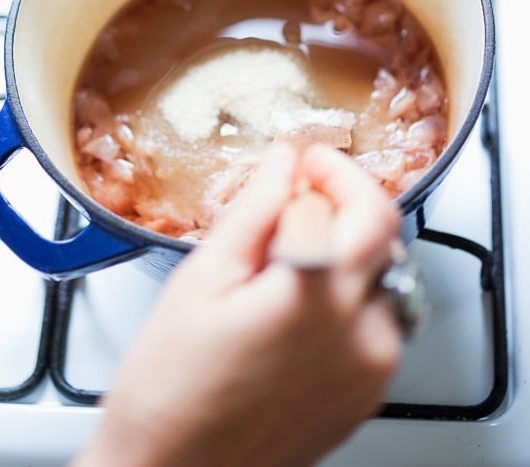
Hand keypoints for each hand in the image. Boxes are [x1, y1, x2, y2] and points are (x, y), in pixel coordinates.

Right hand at [73, 143, 402, 466]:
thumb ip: (254, 210)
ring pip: (383, 275)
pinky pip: (378, 320)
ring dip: (346, 250)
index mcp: (316, 297)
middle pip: (382, 235)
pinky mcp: (368, 394)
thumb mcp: (203, 278)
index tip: (307, 160)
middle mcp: (359, 335)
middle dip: (343, 203)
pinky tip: (297, 302)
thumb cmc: (171, 390)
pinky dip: (349, 294)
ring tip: (287, 260)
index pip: (360, 204)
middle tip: (297, 197)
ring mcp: (370, 369)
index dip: (331, 170)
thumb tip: (282, 163)